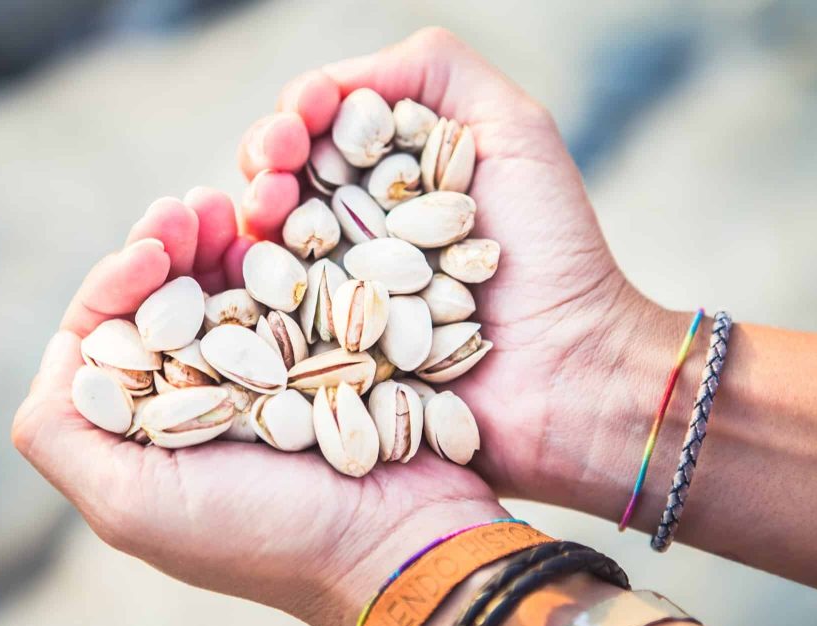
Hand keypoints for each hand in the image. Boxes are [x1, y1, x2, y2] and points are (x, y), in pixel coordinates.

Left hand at [10, 193, 507, 625]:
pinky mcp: (323, 356)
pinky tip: (275, 223)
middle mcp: (200, 398)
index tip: (150, 252)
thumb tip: (59, 353)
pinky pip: (290, 293)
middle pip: (165, 303)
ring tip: (222, 204)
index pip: (109, 338)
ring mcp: (264, 374)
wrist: (394, 542)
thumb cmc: (264, 535)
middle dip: (166, 248)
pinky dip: (277, 255)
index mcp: (147, 431)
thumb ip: (61, 436)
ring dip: (216, 241)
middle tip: (184, 208)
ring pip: (224, 289)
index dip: (117, 284)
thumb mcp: (131, 506)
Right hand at [235, 28, 666, 507]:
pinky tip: (244, 262)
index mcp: (393, 178)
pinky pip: (273, 318)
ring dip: (252, 214)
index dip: (300, 115)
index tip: (303, 114)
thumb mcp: (513, 126)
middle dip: (267, 157)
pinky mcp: (330, 356)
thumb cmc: (551, 245)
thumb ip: (432, 71)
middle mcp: (358, 233)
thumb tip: (331, 82)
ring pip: (268, 243)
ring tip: (264, 206)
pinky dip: (249, 287)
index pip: (323, 133)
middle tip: (273, 159)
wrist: (571, 363)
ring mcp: (340, 294)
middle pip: (286, 182)